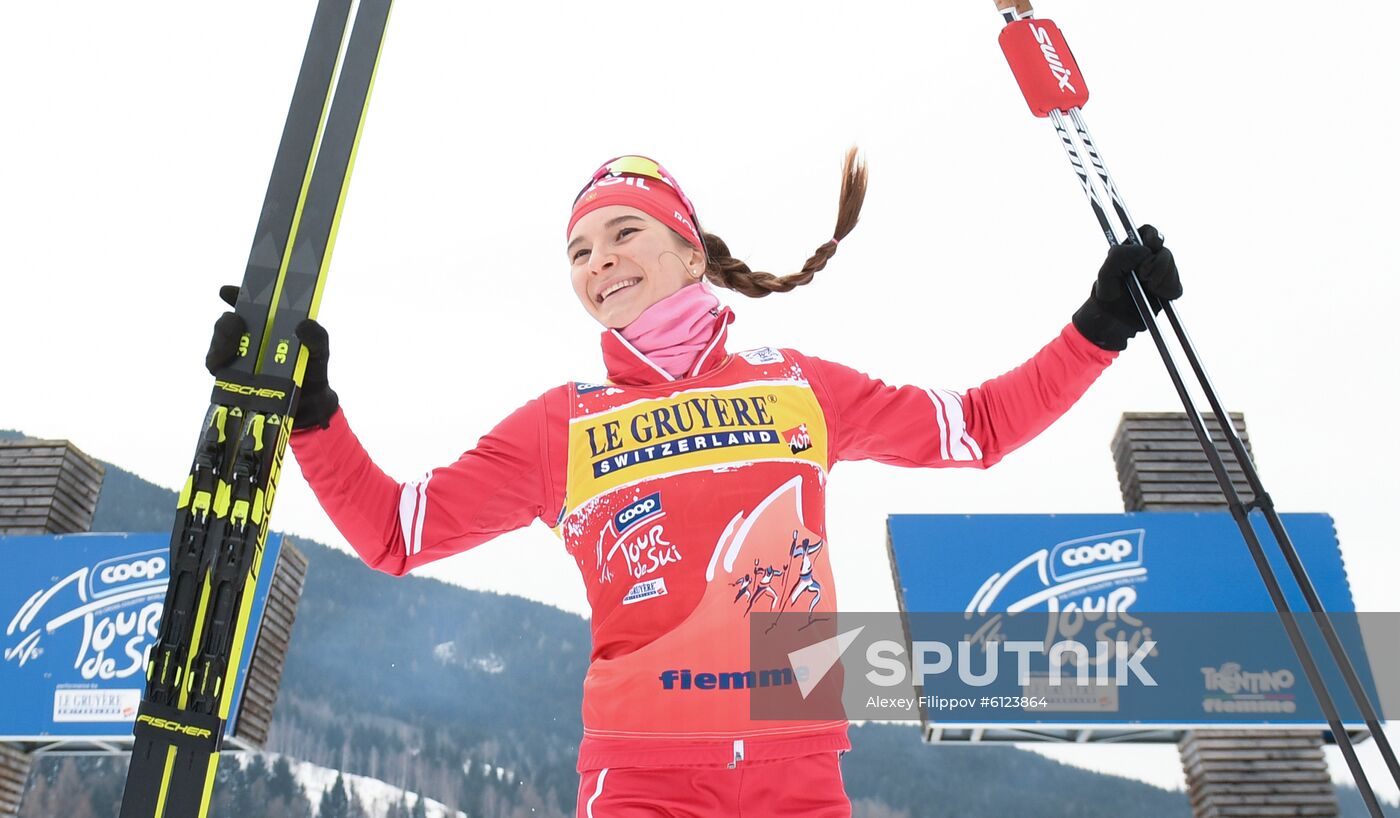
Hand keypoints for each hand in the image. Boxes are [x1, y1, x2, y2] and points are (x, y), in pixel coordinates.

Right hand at [202, 286, 339, 429]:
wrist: (307, 408)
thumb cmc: (312, 372)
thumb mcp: (319, 352)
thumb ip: (317, 337)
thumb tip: (303, 325)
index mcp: (270, 324)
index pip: (249, 303)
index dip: (236, 294)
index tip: (226, 291)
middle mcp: (251, 336)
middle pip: (229, 321)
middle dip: (228, 321)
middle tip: (236, 323)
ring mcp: (238, 355)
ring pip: (218, 340)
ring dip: (221, 341)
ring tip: (230, 349)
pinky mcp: (229, 375)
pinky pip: (214, 364)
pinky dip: (215, 360)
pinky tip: (220, 363)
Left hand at [1072, 225, 1181, 350]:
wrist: (1114, 319)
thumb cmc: (1107, 293)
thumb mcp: (1106, 272)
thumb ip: (1120, 256)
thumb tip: (1146, 251)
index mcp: (1132, 250)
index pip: (1148, 232)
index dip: (1154, 236)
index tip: (1153, 245)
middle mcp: (1148, 259)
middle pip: (1165, 251)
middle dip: (1157, 264)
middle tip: (1143, 276)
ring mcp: (1160, 274)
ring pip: (1173, 268)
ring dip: (1161, 279)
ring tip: (1147, 288)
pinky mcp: (1168, 289)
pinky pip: (1176, 286)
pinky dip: (1168, 291)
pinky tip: (1157, 295)